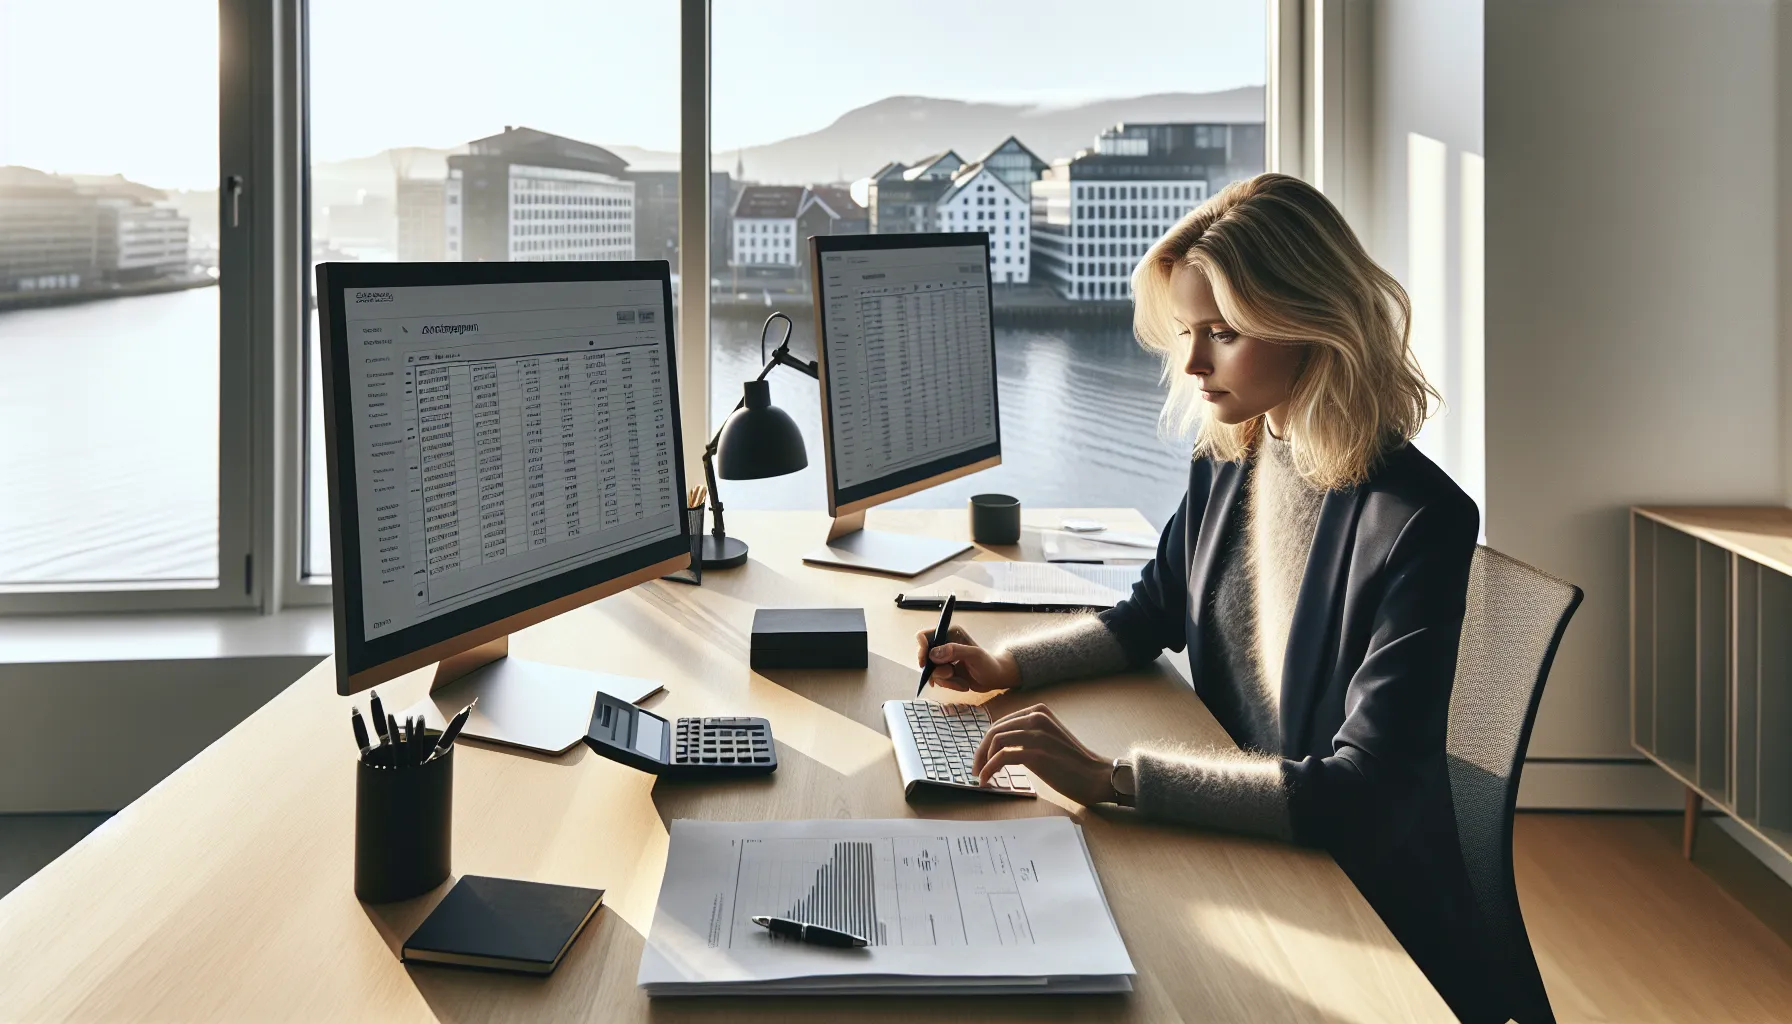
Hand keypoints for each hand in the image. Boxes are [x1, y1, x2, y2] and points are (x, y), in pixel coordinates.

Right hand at [915, 625, 1020, 692]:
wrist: (996, 678)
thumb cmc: (989, 664)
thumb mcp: (974, 655)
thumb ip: (955, 651)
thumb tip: (933, 654)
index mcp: (950, 634)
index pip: (924, 637)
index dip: (921, 649)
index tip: (924, 663)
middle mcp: (944, 645)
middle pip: (925, 657)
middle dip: (937, 670)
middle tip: (951, 673)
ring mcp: (944, 659)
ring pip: (932, 672)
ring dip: (946, 680)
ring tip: (962, 682)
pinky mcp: (946, 671)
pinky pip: (939, 680)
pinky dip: (950, 685)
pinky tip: (963, 684)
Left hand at [971, 703, 1116, 806]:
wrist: (1095, 777)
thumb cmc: (1072, 763)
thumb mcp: (1049, 738)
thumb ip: (1028, 735)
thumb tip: (1000, 745)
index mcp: (1039, 711)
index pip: (1002, 723)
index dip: (986, 741)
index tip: (981, 758)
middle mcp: (1037, 717)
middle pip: (995, 730)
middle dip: (980, 751)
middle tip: (975, 768)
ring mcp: (1037, 734)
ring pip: (995, 741)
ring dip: (982, 760)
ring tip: (981, 775)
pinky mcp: (1036, 753)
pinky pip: (1001, 757)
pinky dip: (989, 769)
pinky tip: (986, 780)